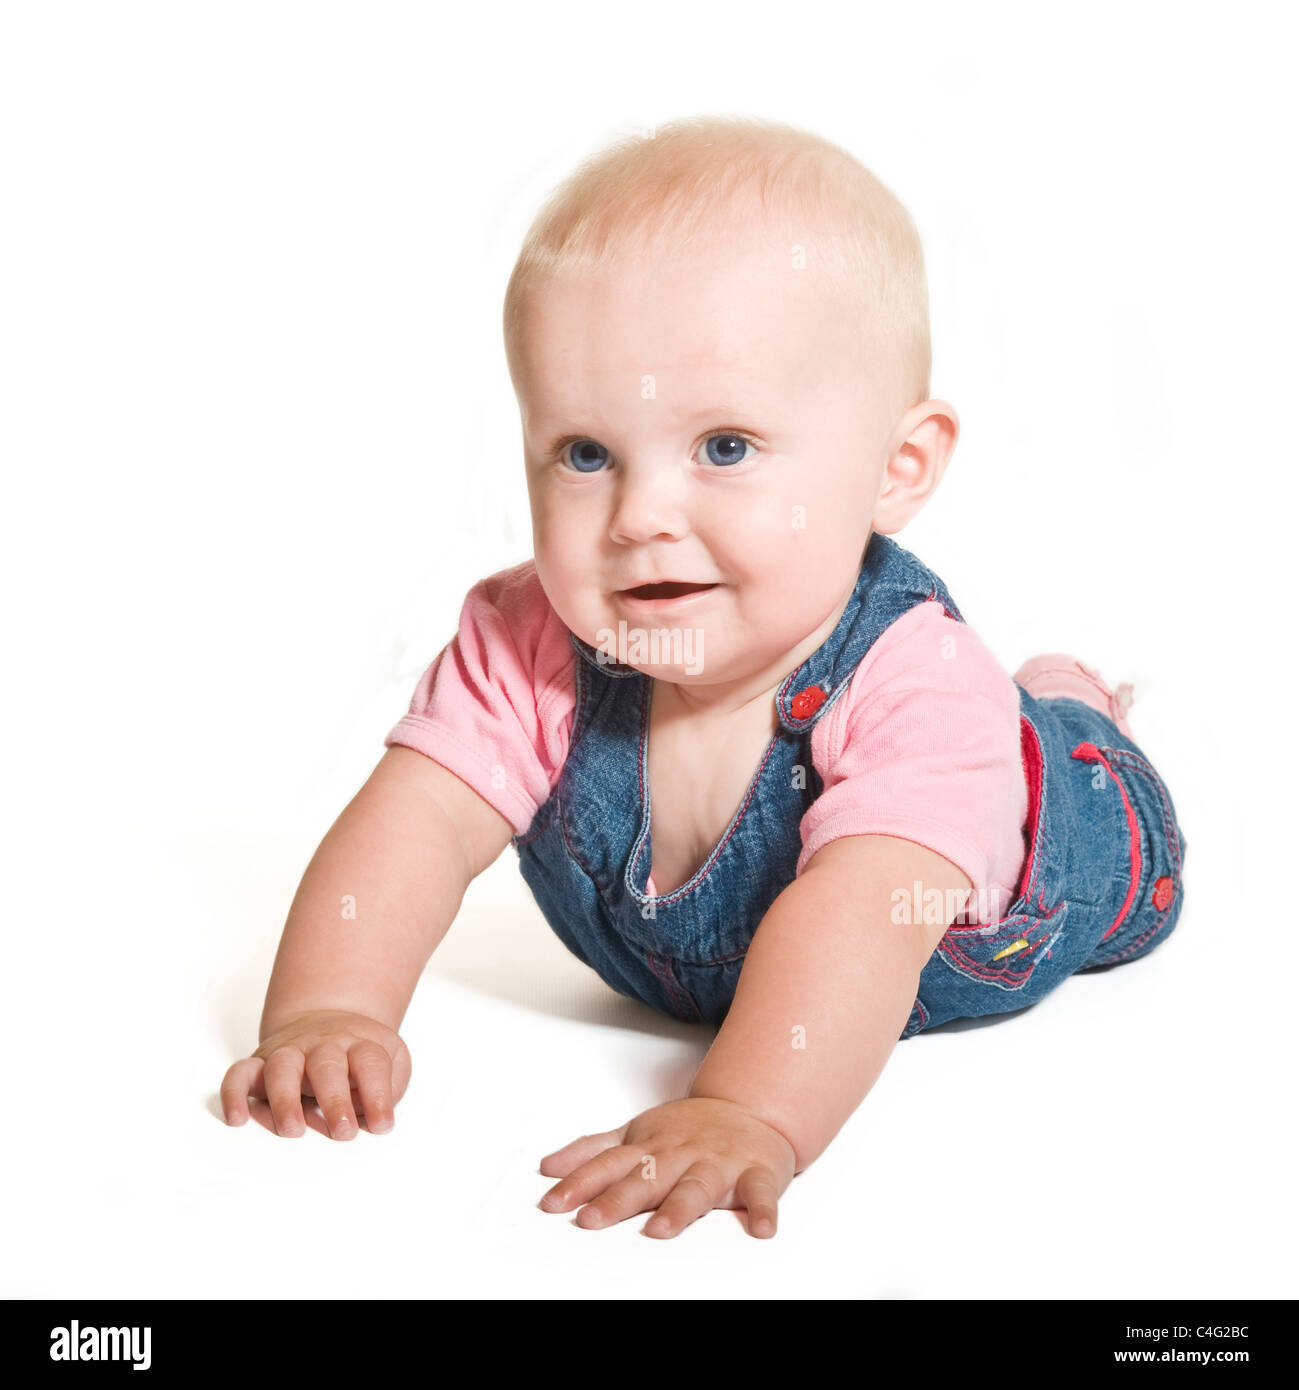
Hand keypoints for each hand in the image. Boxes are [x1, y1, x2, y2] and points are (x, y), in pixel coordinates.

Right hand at [220, 1009, 411, 1139]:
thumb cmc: (362, 1055)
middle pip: (327, 1065)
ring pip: (282, 1067)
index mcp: (359, 1044)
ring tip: (293, 1130)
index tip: (383, 1125)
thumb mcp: (392, 1061)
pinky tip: (238, 1118)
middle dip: (334, 1100)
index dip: (378, 1094)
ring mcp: (290, 1051)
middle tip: (343, 1131)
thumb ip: (389, 1087)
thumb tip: (373, 1118)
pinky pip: (240, 1073)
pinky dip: (234, 1093)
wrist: (331, 1019)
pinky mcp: (261, 1063)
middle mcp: (323, 1045)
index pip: (371, 1063)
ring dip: (285, 1099)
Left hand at [537, 1097, 795, 1238]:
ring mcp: (719, 1162)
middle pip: (646, 1178)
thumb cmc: (688, 1131)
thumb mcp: (636, 1133)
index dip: (579, 1182)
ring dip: (680, 1208)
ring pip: (698, 1186)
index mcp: (650, 1145)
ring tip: (660, 1230)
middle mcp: (681, 1153)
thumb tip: (548, 1168)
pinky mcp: (757, 1172)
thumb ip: (593, 1151)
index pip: (608, 1164)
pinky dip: (764, 1210)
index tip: (553, 1203)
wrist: (752, 1110)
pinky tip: (762, 1230)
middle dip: (617, 1199)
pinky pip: (762, 1192)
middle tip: (591, 1220)